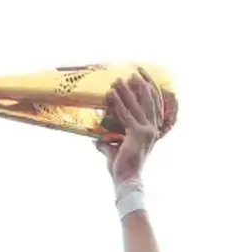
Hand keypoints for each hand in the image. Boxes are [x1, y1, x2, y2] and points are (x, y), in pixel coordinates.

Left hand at [96, 68, 166, 185]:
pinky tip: (111, 94)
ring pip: (137, 105)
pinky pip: (126, 115)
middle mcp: (153, 129)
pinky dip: (118, 103)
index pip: (154, 105)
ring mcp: (147, 131)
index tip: (143, 77)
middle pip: (149, 100)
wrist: (126, 179)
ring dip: (127, 91)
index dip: (150, 90)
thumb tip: (96, 140)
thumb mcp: (115, 151)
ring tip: (119, 79)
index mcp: (153, 131)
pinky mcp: (137, 134)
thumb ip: (108, 143)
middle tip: (133, 71)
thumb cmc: (122, 168)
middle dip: (141, 84)